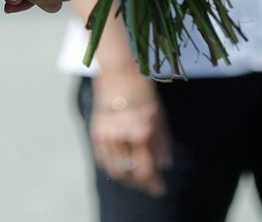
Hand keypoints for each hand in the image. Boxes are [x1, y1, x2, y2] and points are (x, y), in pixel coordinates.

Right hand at [89, 78, 170, 195]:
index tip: (160, 189)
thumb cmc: (143, 92)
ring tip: (137, 180)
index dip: (153, 184)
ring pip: (115, 171)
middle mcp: (122, 137)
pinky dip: (113, 168)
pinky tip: (122, 168)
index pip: (146, 170)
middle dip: (141, 184)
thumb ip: (162, 143)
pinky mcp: (96, 133)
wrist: (118, 72)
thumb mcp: (159, 115)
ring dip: (127, 179)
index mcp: (141, 132)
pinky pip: (103, 160)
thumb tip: (164, 166)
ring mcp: (106, 136)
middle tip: (150, 186)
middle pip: (129, 174)